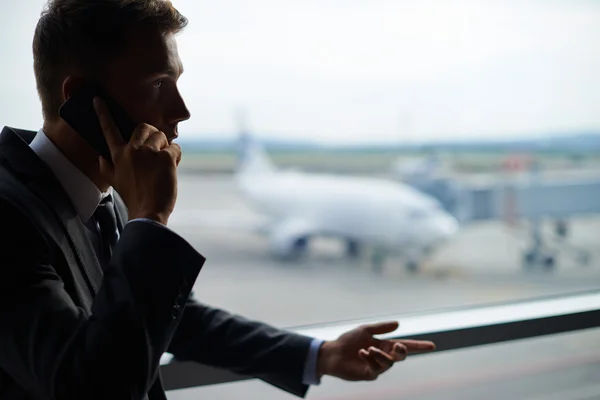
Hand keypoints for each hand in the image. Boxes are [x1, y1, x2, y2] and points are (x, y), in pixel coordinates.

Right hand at [93, 97, 181, 224]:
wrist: (148, 212)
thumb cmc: (134, 199)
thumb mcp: (114, 183)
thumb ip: (107, 168)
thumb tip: (100, 158)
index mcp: (118, 155)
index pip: (109, 130)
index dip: (103, 113)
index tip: (98, 99)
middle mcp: (132, 150)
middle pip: (144, 127)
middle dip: (153, 135)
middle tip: (156, 151)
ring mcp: (149, 152)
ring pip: (162, 137)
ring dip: (166, 148)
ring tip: (162, 166)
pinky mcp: (165, 157)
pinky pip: (175, 148)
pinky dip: (176, 158)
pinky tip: (171, 170)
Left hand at [317, 321, 434, 380]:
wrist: (333, 352)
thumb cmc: (348, 340)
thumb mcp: (365, 330)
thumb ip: (381, 328)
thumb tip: (399, 324)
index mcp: (385, 344)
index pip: (406, 345)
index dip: (419, 346)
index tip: (433, 345)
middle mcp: (384, 356)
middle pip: (401, 356)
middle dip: (402, 351)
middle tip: (397, 345)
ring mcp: (378, 366)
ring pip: (389, 362)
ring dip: (380, 355)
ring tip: (368, 348)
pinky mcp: (370, 374)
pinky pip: (377, 368)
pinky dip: (371, 359)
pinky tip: (362, 352)